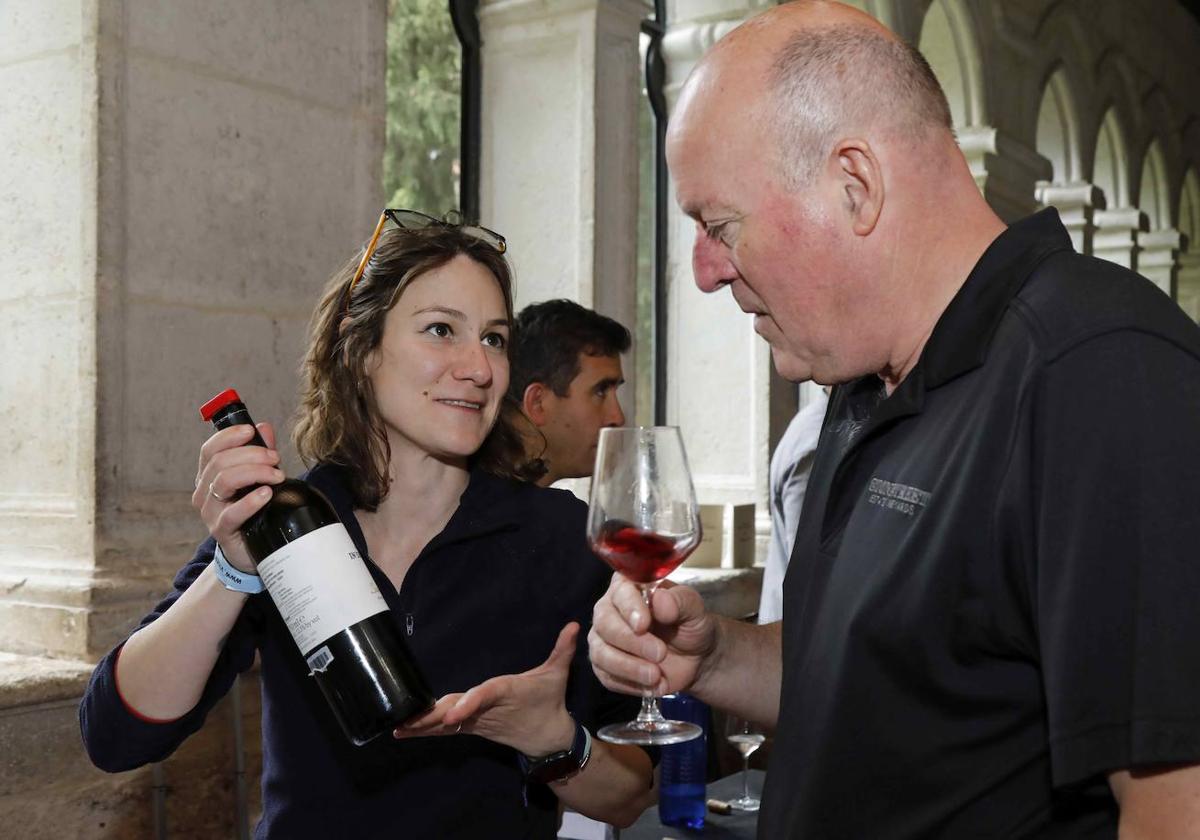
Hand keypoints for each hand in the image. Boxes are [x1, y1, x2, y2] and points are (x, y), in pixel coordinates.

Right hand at [191, 421, 283, 572]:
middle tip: (275, 458)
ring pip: (224, 481)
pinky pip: (232, 512)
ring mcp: (210, 511)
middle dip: (252, 454)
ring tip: (277, 475)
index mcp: (208, 475)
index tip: (251, 431)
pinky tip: (266, 494)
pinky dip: (251, 500)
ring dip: (255, 472)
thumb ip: (260, 452)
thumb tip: (263, 427)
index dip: (229, 436)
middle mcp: (204, 491)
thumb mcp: (258, 477)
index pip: (209, 449)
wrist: (250, 549)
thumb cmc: (253, 510)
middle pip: (220, 462)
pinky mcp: (221, 530)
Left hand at [394, 622, 579, 757]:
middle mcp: (488, 709)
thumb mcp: (557, 674)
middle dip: (433, 718)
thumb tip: (574, 624)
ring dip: (423, 726)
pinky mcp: (472, 728)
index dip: (468, 704)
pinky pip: (445, 731)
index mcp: (506, 692)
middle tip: (409, 720)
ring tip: (398, 728)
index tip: (451, 717)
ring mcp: (478, 721)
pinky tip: (403, 731)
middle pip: (457, 712)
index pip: (485, 696)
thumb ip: (562, 649)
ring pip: (447, 724)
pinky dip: (425, 730)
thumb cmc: (549, 701)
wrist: (548, 738)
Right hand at [588, 572, 717, 697]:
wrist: (695, 658)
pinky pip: (606, 676)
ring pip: (601, 652)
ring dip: (628, 667)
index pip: (619, 591)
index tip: (643, 624)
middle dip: (631, 642)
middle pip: (604, 623)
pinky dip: (629, 684)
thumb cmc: (690, 625)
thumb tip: (661, 600)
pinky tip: (651, 685)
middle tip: (660, 653)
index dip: (628, 607)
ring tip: (656, 675)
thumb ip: (681, 601)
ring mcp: (603, 639)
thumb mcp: (694, 610)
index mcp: (629, 587)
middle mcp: (609, 609)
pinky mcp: (604, 666)